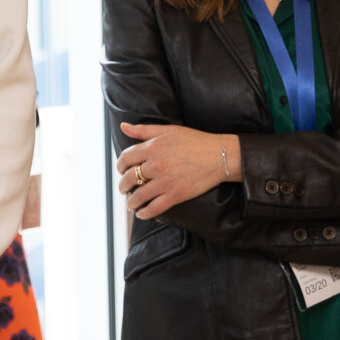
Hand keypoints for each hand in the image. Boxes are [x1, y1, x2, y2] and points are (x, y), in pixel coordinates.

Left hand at [115, 123, 237, 220]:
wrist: (218, 156)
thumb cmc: (194, 141)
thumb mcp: (168, 130)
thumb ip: (143, 130)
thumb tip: (123, 126)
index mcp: (152, 148)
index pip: (126, 158)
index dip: (120, 166)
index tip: (122, 170)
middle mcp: (155, 165)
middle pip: (129, 178)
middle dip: (123, 186)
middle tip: (124, 189)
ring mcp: (165, 181)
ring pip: (138, 196)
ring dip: (131, 202)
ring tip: (131, 204)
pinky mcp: (175, 195)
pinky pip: (154, 208)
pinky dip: (144, 213)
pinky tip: (141, 214)